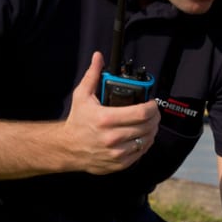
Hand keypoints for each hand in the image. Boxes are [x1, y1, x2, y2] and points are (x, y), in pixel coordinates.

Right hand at [65, 53, 159, 174]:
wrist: (67, 148)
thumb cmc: (77, 122)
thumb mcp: (82, 96)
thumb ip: (93, 75)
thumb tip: (98, 57)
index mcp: (105, 119)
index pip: (141, 113)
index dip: (152, 106)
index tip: (152, 103)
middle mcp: (112, 137)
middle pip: (147, 126)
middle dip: (154, 117)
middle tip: (153, 112)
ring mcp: (116, 152)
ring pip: (146, 140)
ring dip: (151, 130)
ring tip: (149, 124)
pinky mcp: (119, 163)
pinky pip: (140, 153)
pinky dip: (144, 144)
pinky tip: (141, 137)